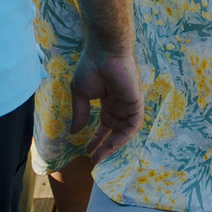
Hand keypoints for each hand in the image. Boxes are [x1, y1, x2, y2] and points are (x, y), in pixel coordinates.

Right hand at [64, 44, 142, 159]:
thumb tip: (73, 132)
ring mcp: (129, 104)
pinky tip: (111, 145)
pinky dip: (123, 137)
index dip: (96, 139)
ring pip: (124, 132)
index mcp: (108, 101)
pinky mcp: (137, 103)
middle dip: (104, 146)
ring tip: (100, 156)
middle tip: (94, 159)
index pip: (105, 125)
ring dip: (113, 146)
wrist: (103, 52)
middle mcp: (120, 105)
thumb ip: (80, 113)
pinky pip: (133, 125)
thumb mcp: (80, 94)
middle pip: (115, 131)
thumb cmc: (91, 67)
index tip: (87, 150)